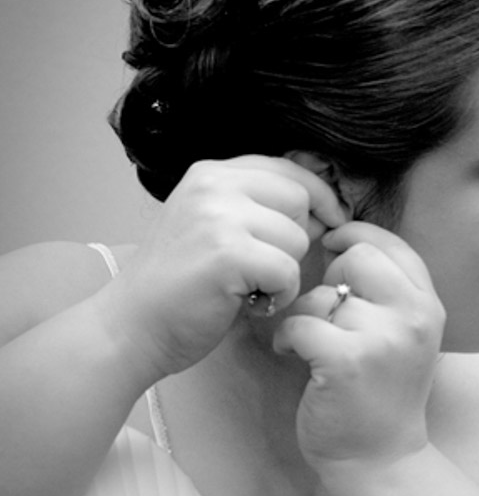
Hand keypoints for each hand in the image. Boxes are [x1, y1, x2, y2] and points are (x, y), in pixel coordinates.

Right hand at [100, 157, 346, 377]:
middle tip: (264, 266)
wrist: (131, 326)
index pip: (289, 169)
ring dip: (285, 272)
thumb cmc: (181, 284)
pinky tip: (249, 303)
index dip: (318, 197)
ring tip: (249, 286)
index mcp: (211, 173)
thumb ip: (258, 205)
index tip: (330, 221)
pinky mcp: (227, 253)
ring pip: (298, 238)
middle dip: (296, 238)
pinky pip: (288, 271)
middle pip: (300, 199)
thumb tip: (326, 204)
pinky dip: (279, 295)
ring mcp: (218, 217)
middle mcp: (212, 185)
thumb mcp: (214, 225)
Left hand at [272, 222, 445, 473]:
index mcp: (429, 305)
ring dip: (306, 315)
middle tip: (328, 311)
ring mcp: (384, 338)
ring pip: (325, 294)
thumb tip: (337, 237)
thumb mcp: (403, 333)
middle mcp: (415, 315)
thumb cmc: (381, 392)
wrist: (379, 458)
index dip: (354, 239)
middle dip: (331, 277)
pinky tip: (295, 356)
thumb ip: (386, 290)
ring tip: (311, 343)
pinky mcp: (348, 361)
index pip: (391, 243)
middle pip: (358, 256)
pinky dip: (288, 338)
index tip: (332, 253)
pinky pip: (302, 322)